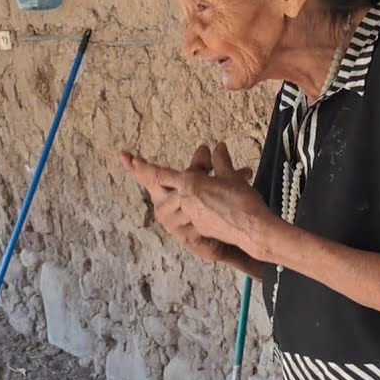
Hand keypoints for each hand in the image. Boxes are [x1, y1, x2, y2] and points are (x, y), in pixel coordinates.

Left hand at [125, 143, 273, 259]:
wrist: (252, 231)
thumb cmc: (242, 201)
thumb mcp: (231, 176)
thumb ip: (220, 161)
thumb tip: (217, 148)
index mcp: (188, 184)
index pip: (158, 174)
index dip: (141, 166)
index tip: (127, 158)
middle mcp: (184, 201)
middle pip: (172, 185)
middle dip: (188, 172)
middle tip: (199, 161)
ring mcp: (190, 216)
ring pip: (185, 197)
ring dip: (199, 187)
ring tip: (223, 182)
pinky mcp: (198, 228)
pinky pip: (195, 210)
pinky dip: (204, 201)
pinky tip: (221, 197)